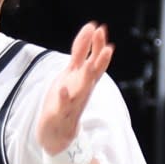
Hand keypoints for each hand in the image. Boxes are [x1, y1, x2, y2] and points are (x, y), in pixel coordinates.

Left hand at [35, 22, 112, 155]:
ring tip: (91, 65)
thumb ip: (80, 52)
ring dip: (87, 77)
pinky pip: (63, 105)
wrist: (57, 135)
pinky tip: (64, 88)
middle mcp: (82, 89)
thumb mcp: (72, 72)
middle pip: (92, 73)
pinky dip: (64, 97)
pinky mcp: (60, 113)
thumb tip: (91, 28)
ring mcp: (73, 102)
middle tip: (107, 46)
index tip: (100, 28)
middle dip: (99, 60)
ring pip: (83, 89)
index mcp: (84, 79)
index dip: (97, 45)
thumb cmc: (65, 100)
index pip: (93, 59)